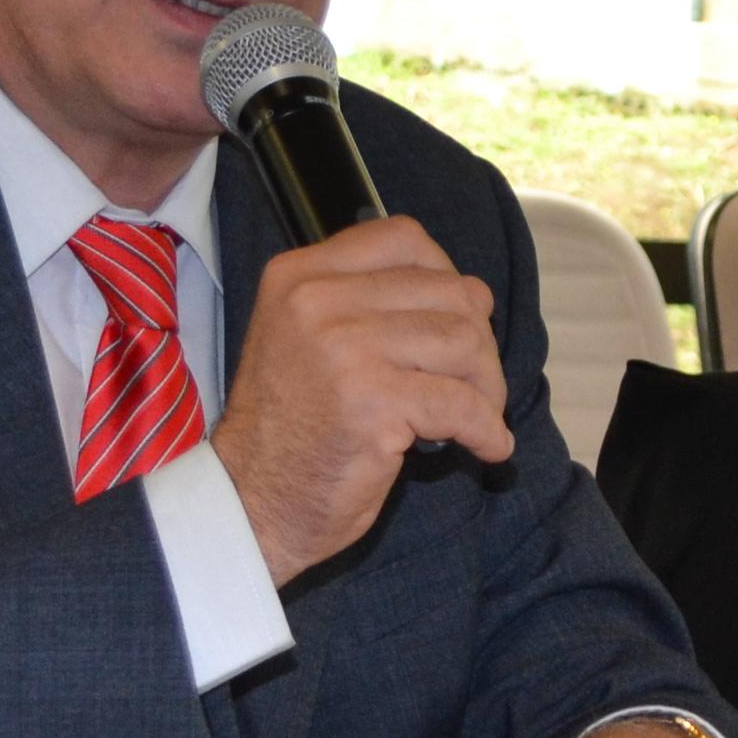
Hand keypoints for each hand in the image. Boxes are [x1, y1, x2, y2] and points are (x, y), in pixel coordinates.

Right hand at [207, 214, 513, 583]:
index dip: (448, 274)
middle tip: (476, 384)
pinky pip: (462, 404)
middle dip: (480, 342)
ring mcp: (344, 349)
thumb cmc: (291, 427)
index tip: (457, 318)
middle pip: (449, 291)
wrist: (249, 500)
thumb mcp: (308, 338)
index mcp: (300, 275)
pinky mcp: (372, 402)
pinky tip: (488, 448)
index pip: (402, 237)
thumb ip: (367, 304)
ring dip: (488, 386)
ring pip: (464, 342)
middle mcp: (318, 300)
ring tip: (480, 417)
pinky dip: (487, 430)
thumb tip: (469, 293)